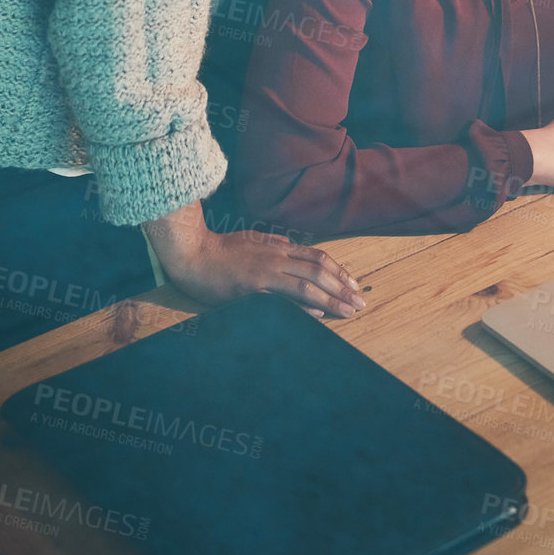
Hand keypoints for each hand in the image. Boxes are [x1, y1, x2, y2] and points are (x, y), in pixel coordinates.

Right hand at [144, 206, 364, 318]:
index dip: (339, 271)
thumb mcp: (253, 240)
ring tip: (348, 311)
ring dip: (331, 298)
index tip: (353, 284)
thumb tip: (296, 249)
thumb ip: (276, 244)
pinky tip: (317, 314)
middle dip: (343, 287)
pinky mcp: (253, 287)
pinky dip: (302, 305)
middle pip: (319, 270)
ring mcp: (266, 271)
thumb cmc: (221, 249)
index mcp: (278, 247)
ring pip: (307, 283)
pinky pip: (282, 296)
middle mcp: (277, 257)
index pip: (318, 257)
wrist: (193, 254)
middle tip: (360, 301)